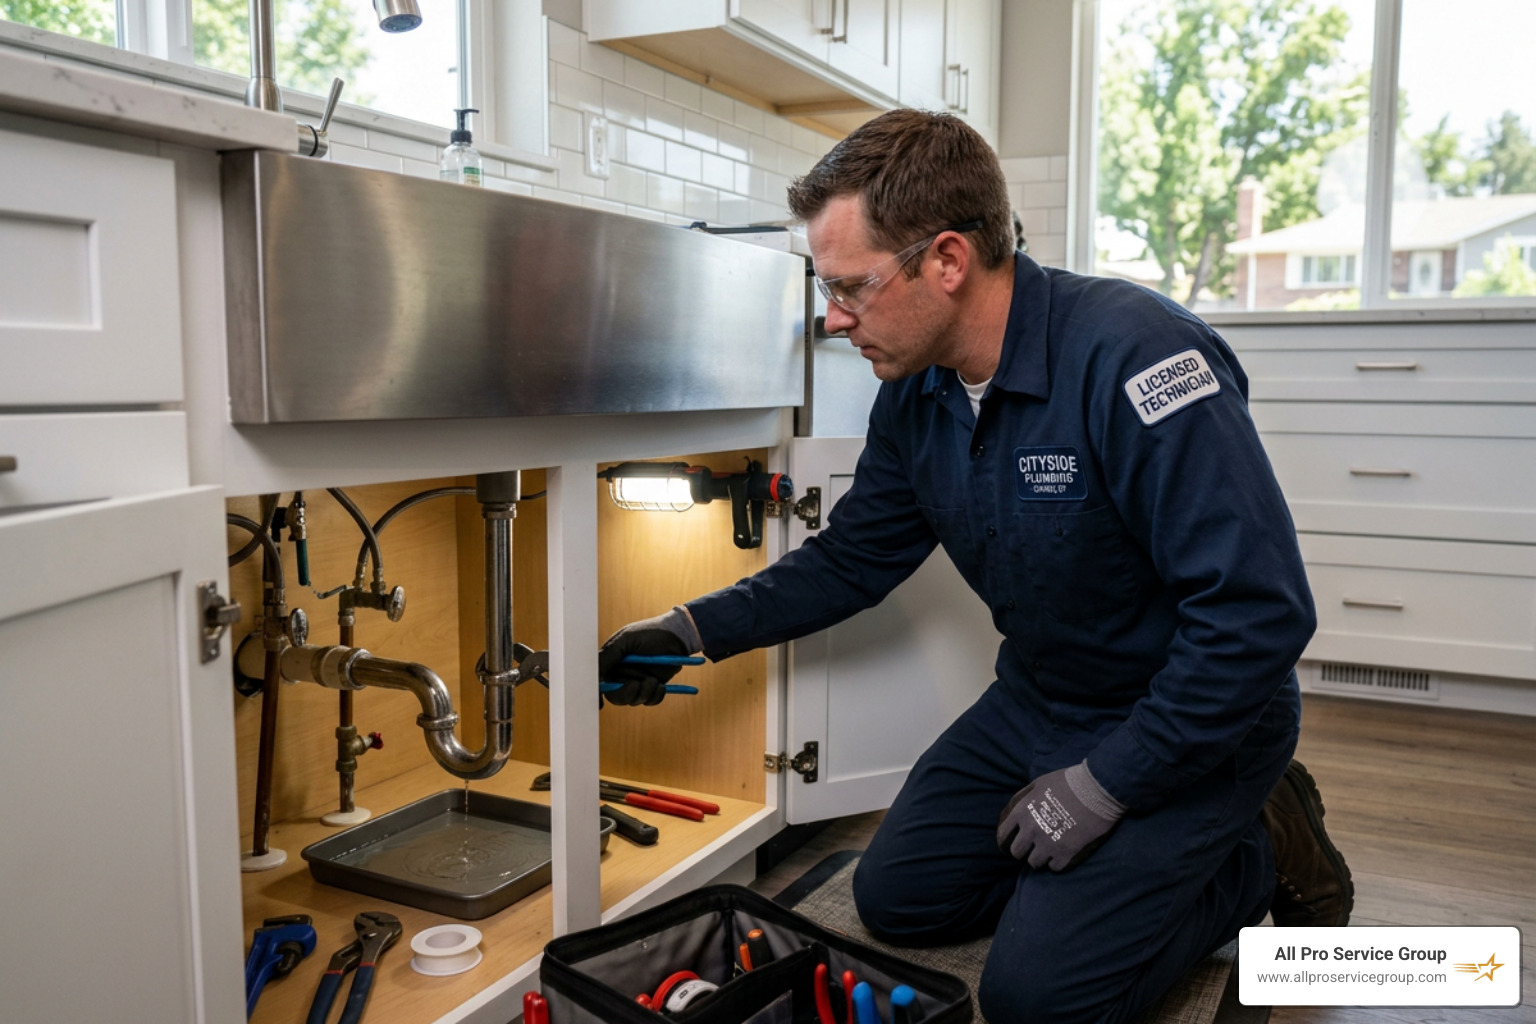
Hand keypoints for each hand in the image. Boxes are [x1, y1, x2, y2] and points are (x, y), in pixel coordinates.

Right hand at [598, 606, 700, 705]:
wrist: (677, 636)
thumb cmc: (650, 633)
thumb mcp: (626, 639)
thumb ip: (608, 655)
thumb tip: (595, 671)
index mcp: (611, 663)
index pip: (599, 681)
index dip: (597, 693)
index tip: (600, 703)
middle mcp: (622, 675)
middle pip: (616, 697)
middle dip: (627, 693)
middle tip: (636, 684)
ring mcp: (637, 682)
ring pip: (634, 700)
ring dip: (645, 691)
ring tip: (653, 678)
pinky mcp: (652, 688)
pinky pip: (650, 701)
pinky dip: (656, 695)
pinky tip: (660, 684)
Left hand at [996, 761, 1124, 870]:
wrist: (1095, 789)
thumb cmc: (1067, 782)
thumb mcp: (1039, 783)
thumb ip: (1024, 798)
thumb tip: (1015, 810)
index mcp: (1022, 812)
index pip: (1003, 834)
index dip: (1008, 839)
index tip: (1015, 840)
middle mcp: (1031, 830)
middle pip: (1016, 852)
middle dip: (1024, 850)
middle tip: (1034, 846)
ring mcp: (1048, 843)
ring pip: (1034, 863)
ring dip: (1041, 857)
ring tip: (1050, 849)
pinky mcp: (1066, 853)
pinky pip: (1054, 867)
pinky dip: (1058, 862)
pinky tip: (1063, 853)